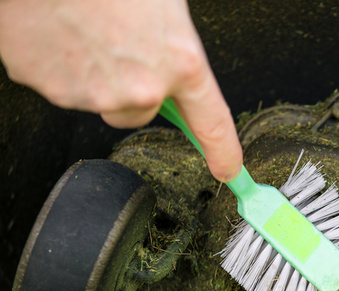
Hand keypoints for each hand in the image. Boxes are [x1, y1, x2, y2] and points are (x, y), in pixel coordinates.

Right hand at [0, 0, 241, 181]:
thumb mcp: (164, 4)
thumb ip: (174, 43)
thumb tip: (176, 60)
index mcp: (180, 61)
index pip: (212, 123)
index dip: (224, 152)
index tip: (228, 170)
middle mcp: (143, 87)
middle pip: (142, 110)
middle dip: (133, 86)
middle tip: (118, 43)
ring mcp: (95, 94)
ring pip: (103, 101)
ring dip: (97, 76)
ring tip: (86, 30)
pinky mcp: (54, 90)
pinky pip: (64, 88)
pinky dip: (62, 67)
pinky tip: (62, 34)